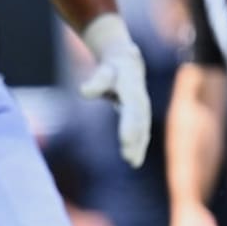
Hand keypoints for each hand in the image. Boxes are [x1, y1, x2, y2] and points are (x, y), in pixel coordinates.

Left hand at [79, 14, 150, 168]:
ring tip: (133, 163)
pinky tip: (134, 160)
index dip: (129, 126)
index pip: (132, 111)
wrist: (126, 62)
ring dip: (138, 147)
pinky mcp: (140, 115)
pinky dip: (139, 145)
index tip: (126, 141)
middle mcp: (140, 101)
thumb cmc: (112, 69)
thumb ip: (96, 81)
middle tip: (130, 159)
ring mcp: (142, 108)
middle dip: (135, 141)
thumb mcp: (104, 71)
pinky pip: (141, 132)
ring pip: (142, 130)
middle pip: (139, 124)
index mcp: (133, 90)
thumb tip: (84, 91)